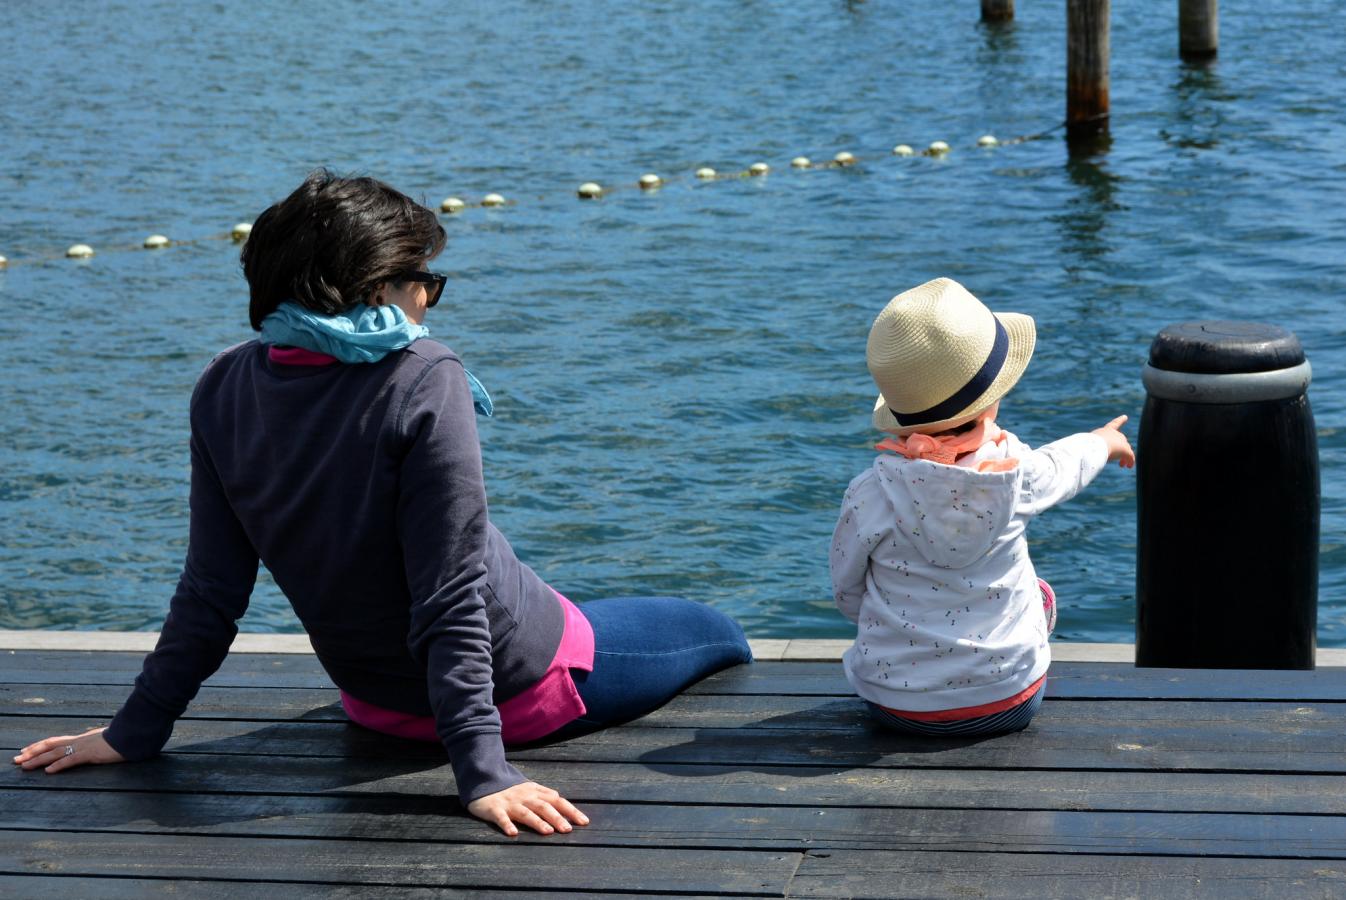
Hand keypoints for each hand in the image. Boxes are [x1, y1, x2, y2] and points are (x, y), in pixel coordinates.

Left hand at [13, 727, 123, 772]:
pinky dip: (58, 765)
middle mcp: (79, 741)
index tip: (25, 751)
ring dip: (38, 760)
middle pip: (50, 745)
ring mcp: (84, 747)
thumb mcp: (106, 740)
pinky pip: (71, 760)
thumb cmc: (123, 738)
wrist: (134, 734)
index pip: (55, 741)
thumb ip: (97, 743)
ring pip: (55, 753)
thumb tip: (93, 746)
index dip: (39, 746)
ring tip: (24, 766)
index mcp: (81, 738)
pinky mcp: (91, 754)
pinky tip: (49, 771)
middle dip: (32, 753)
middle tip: (16, 760)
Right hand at [467, 780, 588, 836]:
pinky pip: (500, 817)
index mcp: (535, 792)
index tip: (584, 822)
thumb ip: (544, 794)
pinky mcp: (494, 809)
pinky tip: (513, 833)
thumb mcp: (529, 789)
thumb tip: (561, 799)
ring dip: (537, 822)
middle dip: (557, 818)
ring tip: (548, 831)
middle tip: (568, 830)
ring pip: (525, 812)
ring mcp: (509, 803)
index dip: (570, 810)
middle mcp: (525, 796)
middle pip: (543, 807)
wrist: (483, 781)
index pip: (557, 801)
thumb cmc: (510, 790)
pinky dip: (506, 825)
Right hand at [1093, 415, 1135, 468]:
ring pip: (1126, 449)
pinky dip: (1130, 462)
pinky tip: (1128, 466)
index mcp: (1106, 430)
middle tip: (1115, 454)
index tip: (1125, 416)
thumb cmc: (1088, 446)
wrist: (1095, 447)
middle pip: (1121, 440)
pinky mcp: (1126, 450)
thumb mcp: (1089, 444)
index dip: (1120, 420)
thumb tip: (1091, 454)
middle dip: (1120, 448)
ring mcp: (1122, 442)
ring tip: (1121, 465)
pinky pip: (1130, 457)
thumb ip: (1092, 446)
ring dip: (1124, 457)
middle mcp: (1116, 434)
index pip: (1114, 424)